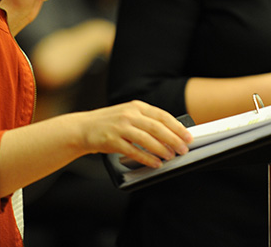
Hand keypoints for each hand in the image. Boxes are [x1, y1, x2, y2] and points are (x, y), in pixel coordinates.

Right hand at [73, 100, 192, 168]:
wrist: (83, 128)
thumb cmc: (108, 123)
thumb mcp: (128, 114)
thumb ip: (146, 120)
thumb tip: (171, 133)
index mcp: (136, 106)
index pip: (162, 115)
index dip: (177, 127)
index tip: (188, 136)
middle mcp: (129, 114)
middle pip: (157, 127)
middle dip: (173, 139)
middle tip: (183, 149)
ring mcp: (120, 127)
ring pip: (147, 139)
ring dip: (162, 149)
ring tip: (171, 156)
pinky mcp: (112, 140)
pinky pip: (133, 151)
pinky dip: (147, 158)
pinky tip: (155, 163)